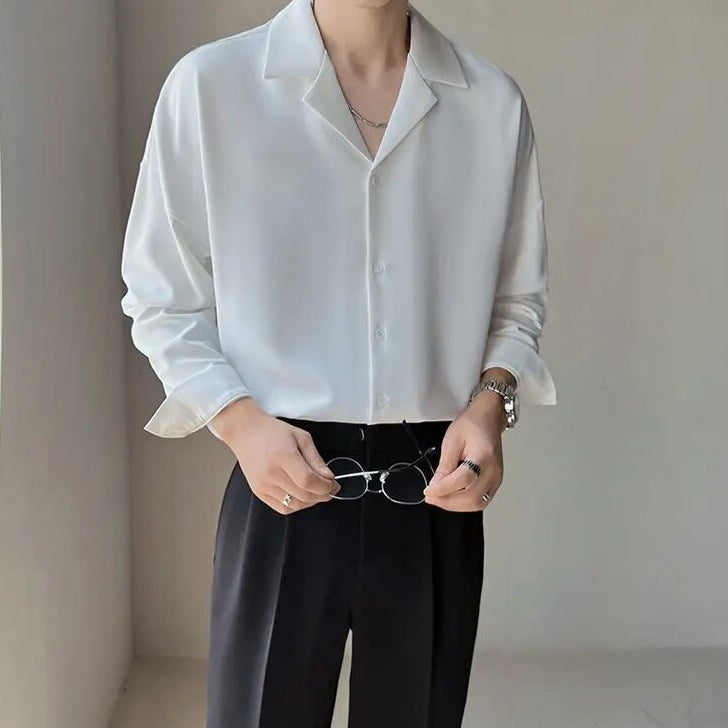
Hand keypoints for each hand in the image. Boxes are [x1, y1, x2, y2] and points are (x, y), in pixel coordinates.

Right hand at [211, 397, 339, 513]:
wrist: (245, 432)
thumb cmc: (273, 431)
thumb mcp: (301, 437)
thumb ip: (316, 459)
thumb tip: (328, 477)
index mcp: (283, 456)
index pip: (308, 481)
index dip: (326, 486)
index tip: (334, 484)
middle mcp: (271, 474)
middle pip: (303, 495)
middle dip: (322, 495)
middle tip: (329, 488)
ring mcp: (263, 485)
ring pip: (294, 505)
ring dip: (310, 501)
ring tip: (315, 491)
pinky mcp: (258, 492)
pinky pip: (282, 508)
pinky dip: (296, 505)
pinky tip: (301, 495)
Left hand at [422, 391, 504, 511]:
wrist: (488, 418)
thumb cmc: (472, 424)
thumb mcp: (452, 440)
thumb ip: (444, 465)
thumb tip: (435, 485)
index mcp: (483, 456)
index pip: (463, 480)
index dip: (444, 489)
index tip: (429, 491)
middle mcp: (494, 470)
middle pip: (471, 497)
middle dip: (448, 501)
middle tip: (431, 497)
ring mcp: (496, 478)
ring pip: (477, 503)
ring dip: (456, 505)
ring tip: (439, 498)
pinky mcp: (495, 482)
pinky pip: (481, 500)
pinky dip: (465, 503)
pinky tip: (452, 498)